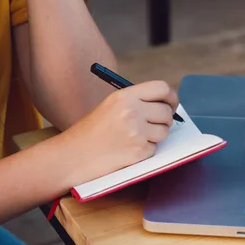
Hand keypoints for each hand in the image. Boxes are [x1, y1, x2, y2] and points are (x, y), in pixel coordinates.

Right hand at [57, 81, 178, 187]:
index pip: (162, 88)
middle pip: (166, 111)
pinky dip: (146, 151)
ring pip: (164, 131)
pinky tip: (128, 150)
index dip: (171, 97)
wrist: (73, 156)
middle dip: (164, 120)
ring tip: (135, 138)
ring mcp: (137, 132)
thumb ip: (137, 101)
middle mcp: (132, 111)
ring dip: (155, 136)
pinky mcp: (139, 152)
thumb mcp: (111, 106)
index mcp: (125, 96)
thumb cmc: (91, 132)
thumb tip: (166, 104)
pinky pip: (155, 148)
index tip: (171, 104)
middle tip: (154, 125)